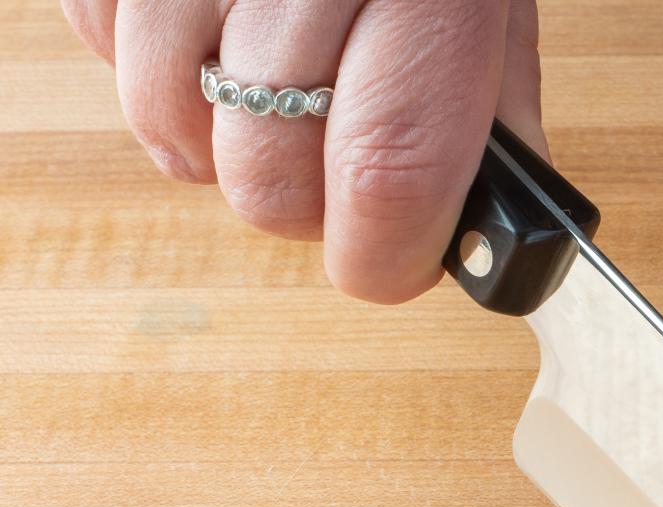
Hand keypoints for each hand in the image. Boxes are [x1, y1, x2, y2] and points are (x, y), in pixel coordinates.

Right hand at [61, 0, 542, 301]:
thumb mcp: (490, 5)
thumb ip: (495, 119)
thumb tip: (494, 241)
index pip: (392, 170)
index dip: (384, 254)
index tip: (388, 263)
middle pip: (269, 174)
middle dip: (300, 208)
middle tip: (329, 175)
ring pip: (171, 127)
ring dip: (215, 148)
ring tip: (265, 101)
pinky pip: (104, 49)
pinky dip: (154, 73)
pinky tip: (209, 34)